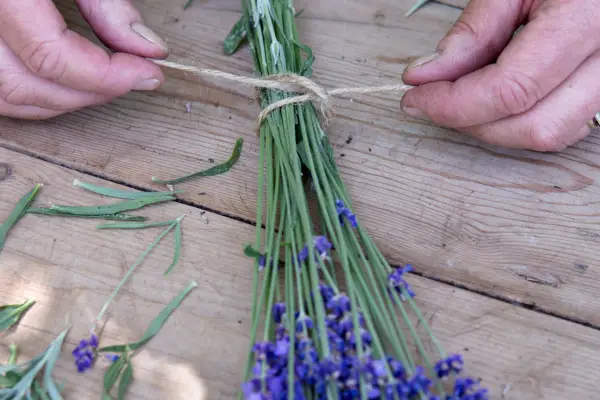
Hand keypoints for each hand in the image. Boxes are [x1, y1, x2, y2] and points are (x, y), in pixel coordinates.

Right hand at [0, 0, 167, 118]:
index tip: (148, 73)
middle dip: (87, 94)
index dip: (106, 77)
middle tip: (131, 79)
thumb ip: (108, 2)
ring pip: (4, 96)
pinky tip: (63, 84)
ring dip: (58, 101)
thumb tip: (147, 48)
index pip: (49, 56)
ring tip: (101, 84)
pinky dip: (29, 94)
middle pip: (24, 85)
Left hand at [400, 0, 599, 151]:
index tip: (417, 97)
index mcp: (587, 20)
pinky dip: (520, 121)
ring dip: (494, 126)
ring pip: (550, 134)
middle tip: (432, 101)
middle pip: (532, 125)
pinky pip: (565, 126)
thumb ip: (473, 30)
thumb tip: (427, 74)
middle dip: (470, 121)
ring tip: (461, 97)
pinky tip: (494, 97)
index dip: (454, 104)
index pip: (510, 90)